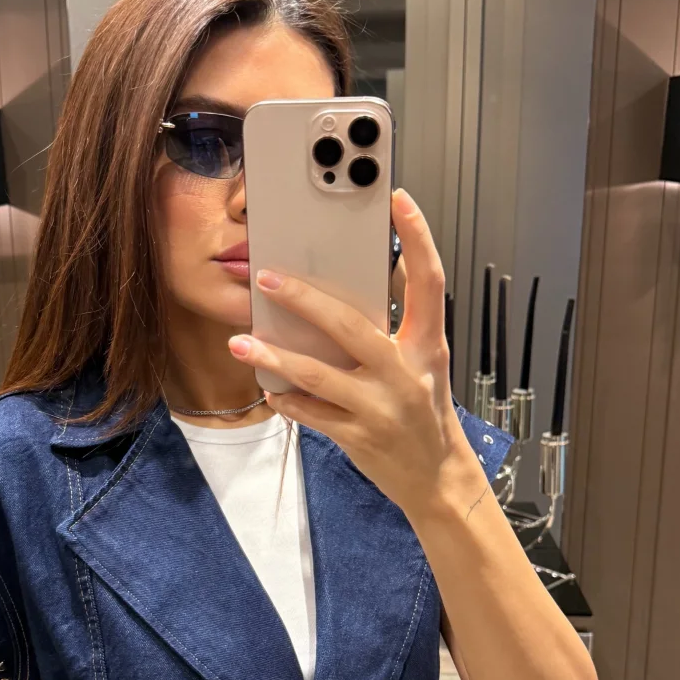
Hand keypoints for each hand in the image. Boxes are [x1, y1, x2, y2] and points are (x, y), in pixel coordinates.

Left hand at [228, 188, 473, 523]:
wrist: (437, 478)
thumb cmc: (424, 411)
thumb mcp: (423, 363)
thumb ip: (395, 327)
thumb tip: (352, 287)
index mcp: (428, 345)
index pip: (430, 281)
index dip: (420, 238)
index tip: (400, 201)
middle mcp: (406, 372)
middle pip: (350, 325)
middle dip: (304, 301)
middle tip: (266, 279)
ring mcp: (381, 407)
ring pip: (317, 374)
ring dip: (274, 356)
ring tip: (241, 342)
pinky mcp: (359, 437)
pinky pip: (311, 413)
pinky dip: (287, 399)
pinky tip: (269, 388)